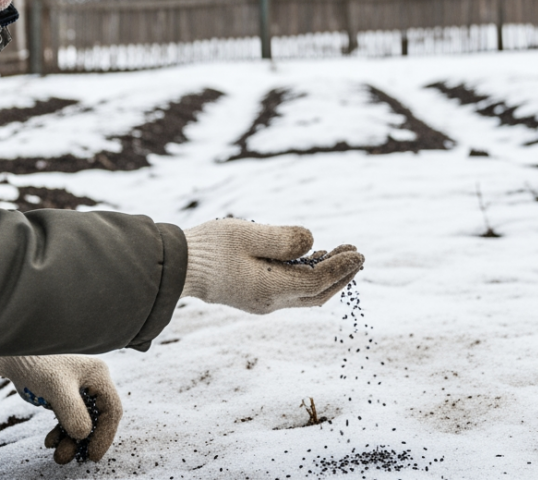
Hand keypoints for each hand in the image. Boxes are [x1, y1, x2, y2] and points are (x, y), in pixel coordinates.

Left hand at [0, 354, 121, 462]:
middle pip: (98, 417)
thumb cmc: (37, 365)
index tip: (92, 454)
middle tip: (68, 456)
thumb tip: (84, 435)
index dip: (105, 434)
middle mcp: (92, 382)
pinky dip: (62, 431)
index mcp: (98, 375)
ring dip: (71, 439)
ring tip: (58, 454)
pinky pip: (70, 418)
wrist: (14, 355)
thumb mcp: (56, 388)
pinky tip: (50, 441)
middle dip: (84, 440)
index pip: (111, 409)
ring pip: (83, 420)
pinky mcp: (66, 395)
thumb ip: (72, 412)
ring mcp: (79, 389)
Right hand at [181, 218, 363, 313]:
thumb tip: (312, 242)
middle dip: (341, 275)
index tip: (359, 252)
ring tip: (341, 254)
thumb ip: (284, 238)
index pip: (318, 280)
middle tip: (358, 255)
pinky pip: (291, 291)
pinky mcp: (254, 297)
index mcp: (272, 289)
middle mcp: (270, 302)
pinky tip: (311, 260)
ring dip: (326, 276)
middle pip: (318, 294)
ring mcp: (262, 302)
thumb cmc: (210, 248)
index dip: (341, 267)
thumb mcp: (249, 234)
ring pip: (306, 295)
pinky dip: (309, 277)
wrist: (178, 267)